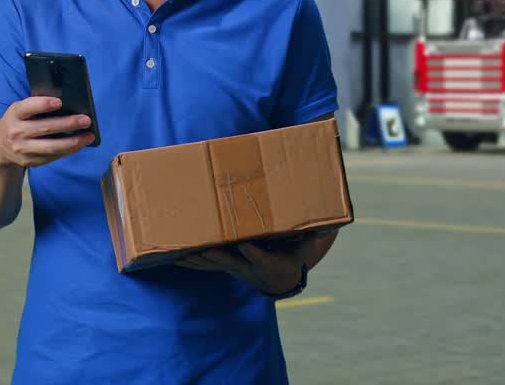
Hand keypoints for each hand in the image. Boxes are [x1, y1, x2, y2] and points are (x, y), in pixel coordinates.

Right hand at [0, 97, 94, 169]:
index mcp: (14, 114)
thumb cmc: (17, 121)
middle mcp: (16, 132)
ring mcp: (22, 149)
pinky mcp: (30, 162)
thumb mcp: (19, 110)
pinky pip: (52, 157)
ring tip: (89, 136)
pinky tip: (80, 144)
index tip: (59, 102)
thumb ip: (36, 106)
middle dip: (68, 124)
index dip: (43, 104)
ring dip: (73, 142)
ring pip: (51, 147)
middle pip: (45, 128)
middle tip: (86, 120)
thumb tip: (68, 105)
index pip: (27, 108)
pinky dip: (68, 150)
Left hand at [177, 231, 338, 294]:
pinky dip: (191, 262)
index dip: (251, 250)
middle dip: (215, 255)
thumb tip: (330, 223)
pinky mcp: (225, 266)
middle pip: (229, 261)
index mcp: (267, 262)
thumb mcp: (304, 249)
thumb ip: (312, 236)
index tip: (245, 244)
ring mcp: (234, 268)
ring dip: (196, 260)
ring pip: (212, 265)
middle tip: (201, 249)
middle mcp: (247, 267)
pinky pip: (205, 265)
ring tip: (178, 255)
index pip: (258, 255)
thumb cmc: (291, 258)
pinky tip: (175, 258)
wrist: (280, 281)